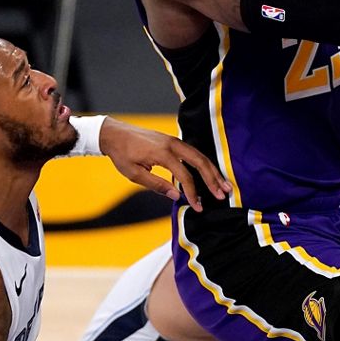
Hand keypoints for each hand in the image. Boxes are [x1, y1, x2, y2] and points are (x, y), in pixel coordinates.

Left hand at [99, 118, 231, 210]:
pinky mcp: (173, 141)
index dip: (193, 192)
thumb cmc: (122, 155)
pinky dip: (203, 164)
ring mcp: (174, 141)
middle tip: (224, 193)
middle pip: (200, 162)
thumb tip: (177, 196)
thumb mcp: (134, 174)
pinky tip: (209, 175)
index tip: (198, 206)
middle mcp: (173, 144)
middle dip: (213, 179)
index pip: (185, 175)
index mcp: (163, 153)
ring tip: (224, 185)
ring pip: (200, 156)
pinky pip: (193, 153)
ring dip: (212, 171)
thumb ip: (156, 184)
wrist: (115, 133)